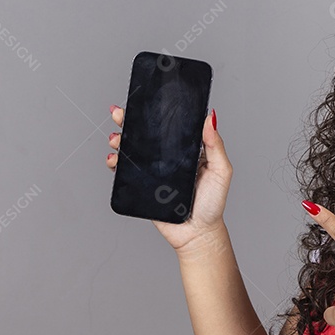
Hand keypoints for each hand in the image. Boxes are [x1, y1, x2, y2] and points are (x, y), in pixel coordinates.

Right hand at [106, 104, 232, 250]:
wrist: (197, 233)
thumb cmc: (212, 203)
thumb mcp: (220, 171)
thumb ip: (215, 145)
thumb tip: (210, 118)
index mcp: (188, 151)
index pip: (170, 127)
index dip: (157, 114)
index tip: (144, 101)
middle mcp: (169, 159)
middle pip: (147, 135)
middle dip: (130, 123)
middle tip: (119, 114)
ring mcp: (155, 172)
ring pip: (133, 151)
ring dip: (121, 141)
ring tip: (116, 139)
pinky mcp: (143, 187)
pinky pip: (126, 173)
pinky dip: (117, 164)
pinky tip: (114, 159)